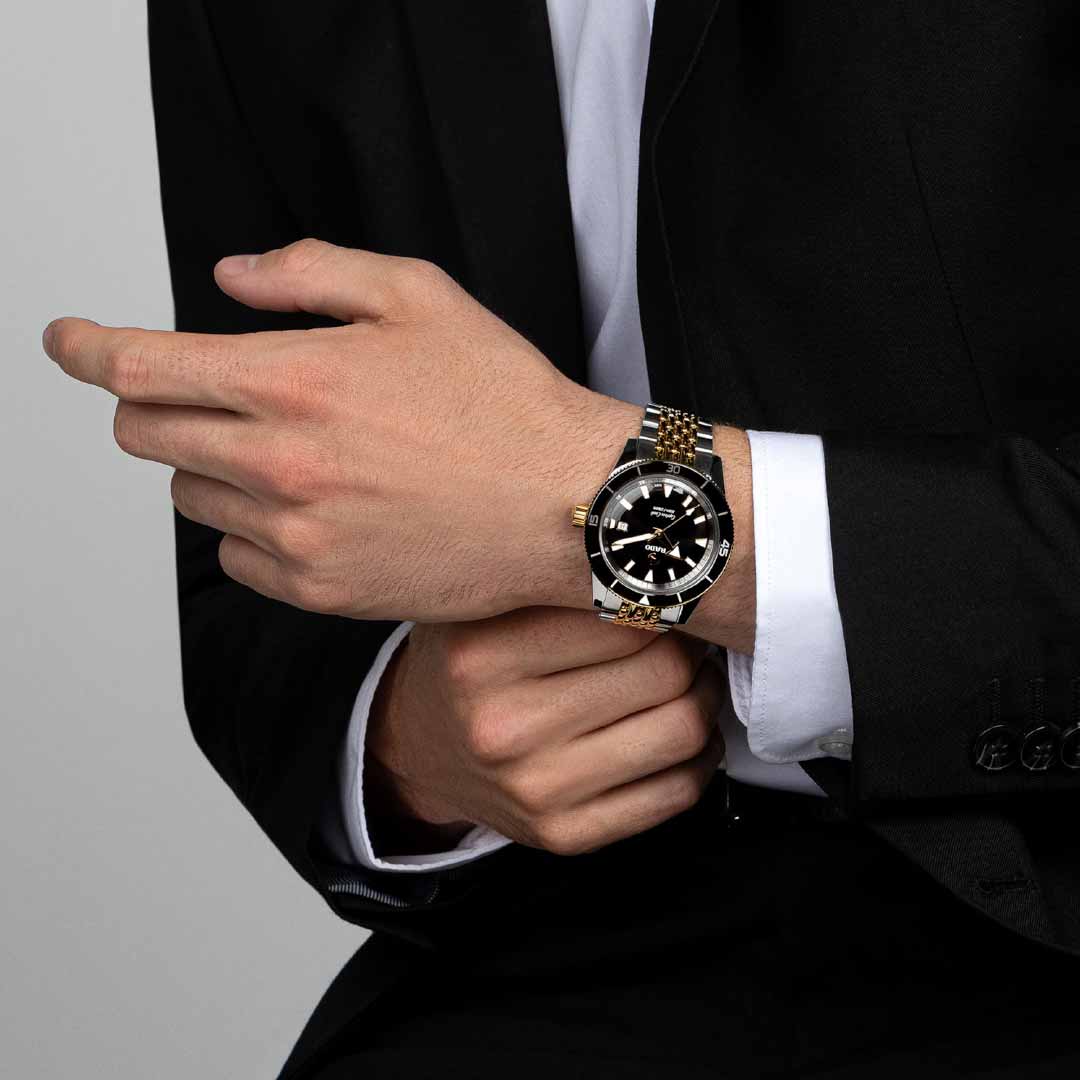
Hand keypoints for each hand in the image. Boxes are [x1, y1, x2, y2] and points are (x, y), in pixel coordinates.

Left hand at [41, 238, 637, 621]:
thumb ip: (310, 272)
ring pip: (188, 498)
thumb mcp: (419, 296)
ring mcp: (295, 536)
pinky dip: (250, 529)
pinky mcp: (320, 590)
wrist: (567, 505)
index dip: (85, 347)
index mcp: (294, 380)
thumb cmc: (505, 403)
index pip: (139, 365)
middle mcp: (278, 464)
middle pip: (144, 435)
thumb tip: (232, 278)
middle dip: (157, 405)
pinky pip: (236, 559)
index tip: (67, 341)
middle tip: (210, 396)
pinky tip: (311, 510)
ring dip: (211, 468)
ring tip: (292, 455)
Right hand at [363, 607, 726, 856]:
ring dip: (703, 697)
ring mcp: (537, 790)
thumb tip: (661, 566)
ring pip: (683, 731)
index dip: (662, 597)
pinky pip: (676, 793)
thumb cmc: (466, 661)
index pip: (624, 611)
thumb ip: (556, 579)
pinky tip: (680, 731)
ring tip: (688, 679)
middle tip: (685, 635)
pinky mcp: (566, 835)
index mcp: (481, 655)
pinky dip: (699, 756)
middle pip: (664, 671)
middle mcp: (505, 727)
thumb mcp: (484, 601)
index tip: (664, 593)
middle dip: (691, 648)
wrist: (418, 748)